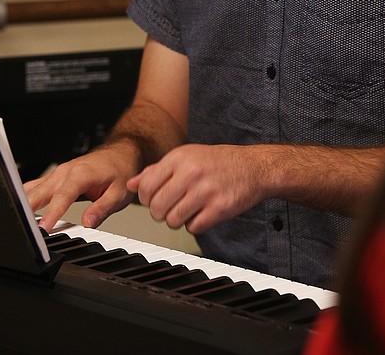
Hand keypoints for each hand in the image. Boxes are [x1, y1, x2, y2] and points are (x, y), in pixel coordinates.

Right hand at [24, 142, 139, 231]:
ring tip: (15, 220)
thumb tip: (87, 223)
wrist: (119, 154)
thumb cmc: (119, 171)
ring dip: (23, 202)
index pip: (62, 196)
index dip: (52, 213)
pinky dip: (27, 197)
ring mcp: (58, 173)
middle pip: (40, 191)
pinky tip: (21, 209)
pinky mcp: (55, 177)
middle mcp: (65, 171)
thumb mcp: (118, 194)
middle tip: (20, 227)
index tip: (43, 228)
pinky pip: (36, 186)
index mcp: (81, 174)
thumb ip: (102, 209)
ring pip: (34, 188)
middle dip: (27, 208)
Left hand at [126, 143, 265, 234]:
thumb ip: (157, 170)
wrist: (253, 167)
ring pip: (173, 221)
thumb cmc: (216, 162)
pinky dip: (194, 225)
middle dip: (160, 213)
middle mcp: (191, 173)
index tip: (153, 199)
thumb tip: (131, 184)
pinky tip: (201, 214)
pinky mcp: (220, 208)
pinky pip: (193, 227)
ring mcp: (206, 191)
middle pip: (157, 208)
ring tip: (186, 211)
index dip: (145, 198)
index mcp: (179, 158)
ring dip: (177, 221)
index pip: (145, 187)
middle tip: (169, 208)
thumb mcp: (185, 157)